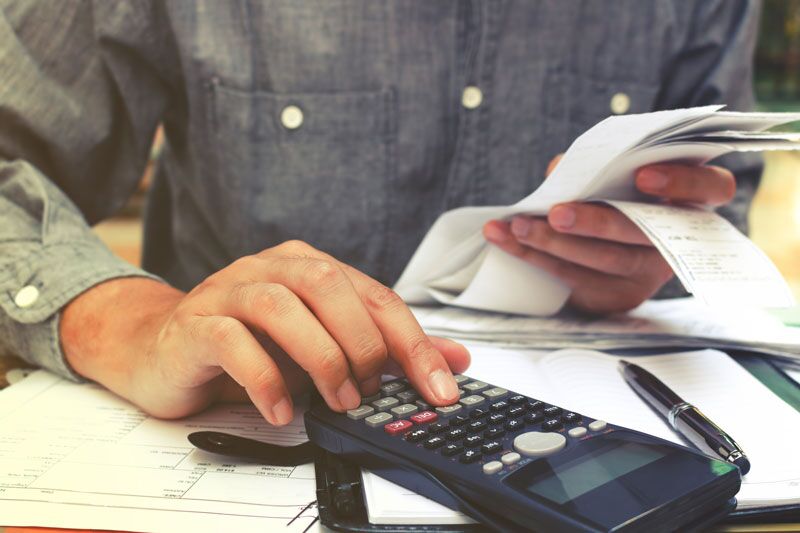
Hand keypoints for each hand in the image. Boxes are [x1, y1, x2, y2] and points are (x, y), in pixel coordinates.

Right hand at [62, 240, 468, 424]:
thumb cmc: (248, 346)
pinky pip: (231, 341)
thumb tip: (453, 358)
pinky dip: (264, 379)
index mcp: (309, 267)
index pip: (374, 294)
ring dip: (319, 357)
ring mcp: (228, 290)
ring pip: (280, 306)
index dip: (413, 342)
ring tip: (336, 400)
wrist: (161, 349)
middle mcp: (271, 269)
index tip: (440, 388)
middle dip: (363, 343)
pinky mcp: (195, 323)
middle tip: (370, 391)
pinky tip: (282, 411)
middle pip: (329, 286)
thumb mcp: (323, 346)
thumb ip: (385, 349)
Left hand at [483, 158, 735, 313]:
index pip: (710, 187)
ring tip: (518, 226)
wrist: (608, 248)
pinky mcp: (620, 296)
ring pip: (605, 261)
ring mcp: (650, 272)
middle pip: (643, 232)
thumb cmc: (618, 194)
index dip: (682, 181)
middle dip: (596, 222)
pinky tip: (505, 239)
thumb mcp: (617, 174)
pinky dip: (534, 257)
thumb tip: (559, 169)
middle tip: (557, 212)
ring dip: (555, 243)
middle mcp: (679, 239)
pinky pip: (575, 279)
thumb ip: (598, 165)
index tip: (642, 176)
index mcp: (691, 198)